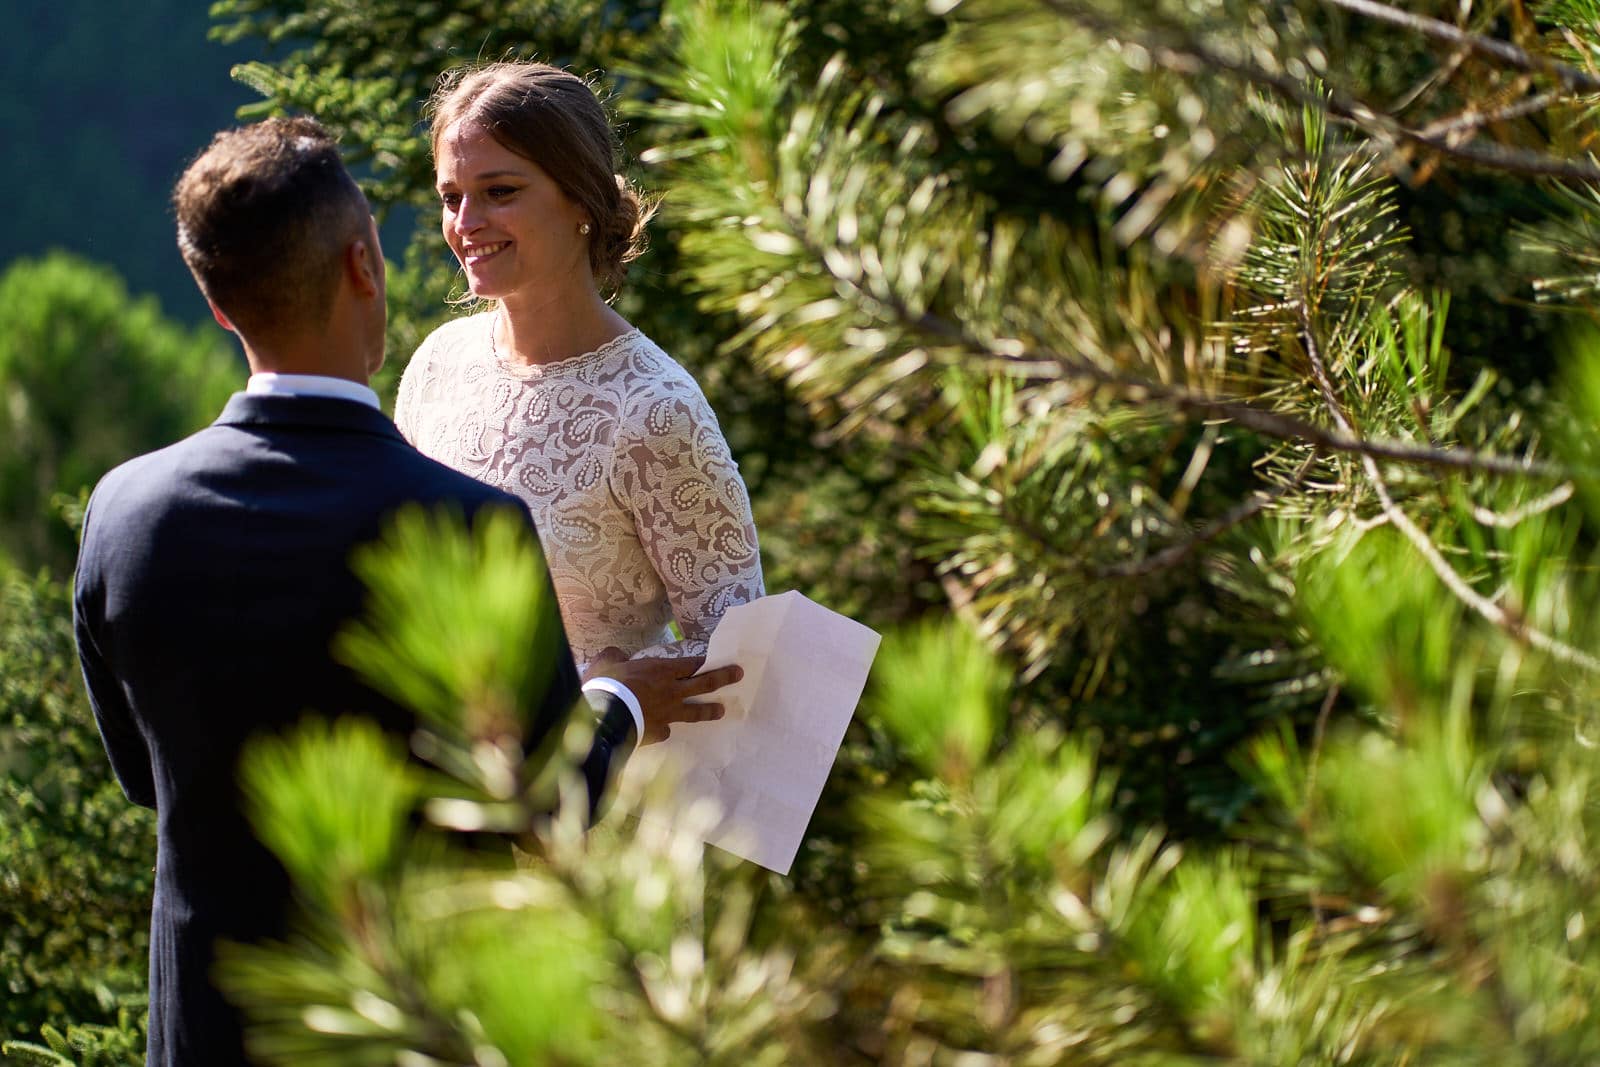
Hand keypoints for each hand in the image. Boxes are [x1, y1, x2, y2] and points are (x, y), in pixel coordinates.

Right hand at [586, 648, 742, 743]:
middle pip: (704, 683)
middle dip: (723, 677)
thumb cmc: (605, 685)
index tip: (718, 659)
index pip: (691, 664)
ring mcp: (667, 713)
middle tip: (739, 674)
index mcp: (661, 670)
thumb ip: (614, 657)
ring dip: (710, 709)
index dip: (705, 662)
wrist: (604, 719)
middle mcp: (671, 691)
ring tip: (723, 710)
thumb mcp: (606, 662)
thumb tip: (615, 654)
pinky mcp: (659, 732)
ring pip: (695, 710)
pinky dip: (666, 729)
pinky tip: (665, 731)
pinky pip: (667, 730)